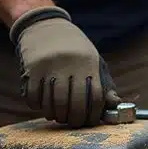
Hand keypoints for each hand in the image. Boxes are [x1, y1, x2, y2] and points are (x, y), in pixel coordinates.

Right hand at [10, 6, 120, 127]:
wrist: (44, 25)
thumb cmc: (74, 49)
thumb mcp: (93, 61)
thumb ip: (104, 83)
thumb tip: (116, 105)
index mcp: (88, 63)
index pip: (95, 97)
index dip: (94, 114)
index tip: (91, 122)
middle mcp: (70, 64)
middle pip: (73, 104)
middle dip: (75, 120)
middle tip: (73, 123)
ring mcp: (49, 66)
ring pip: (53, 104)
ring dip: (56, 116)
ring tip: (58, 116)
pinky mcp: (31, 68)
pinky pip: (34, 96)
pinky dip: (37, 106)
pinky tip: (43, 106)